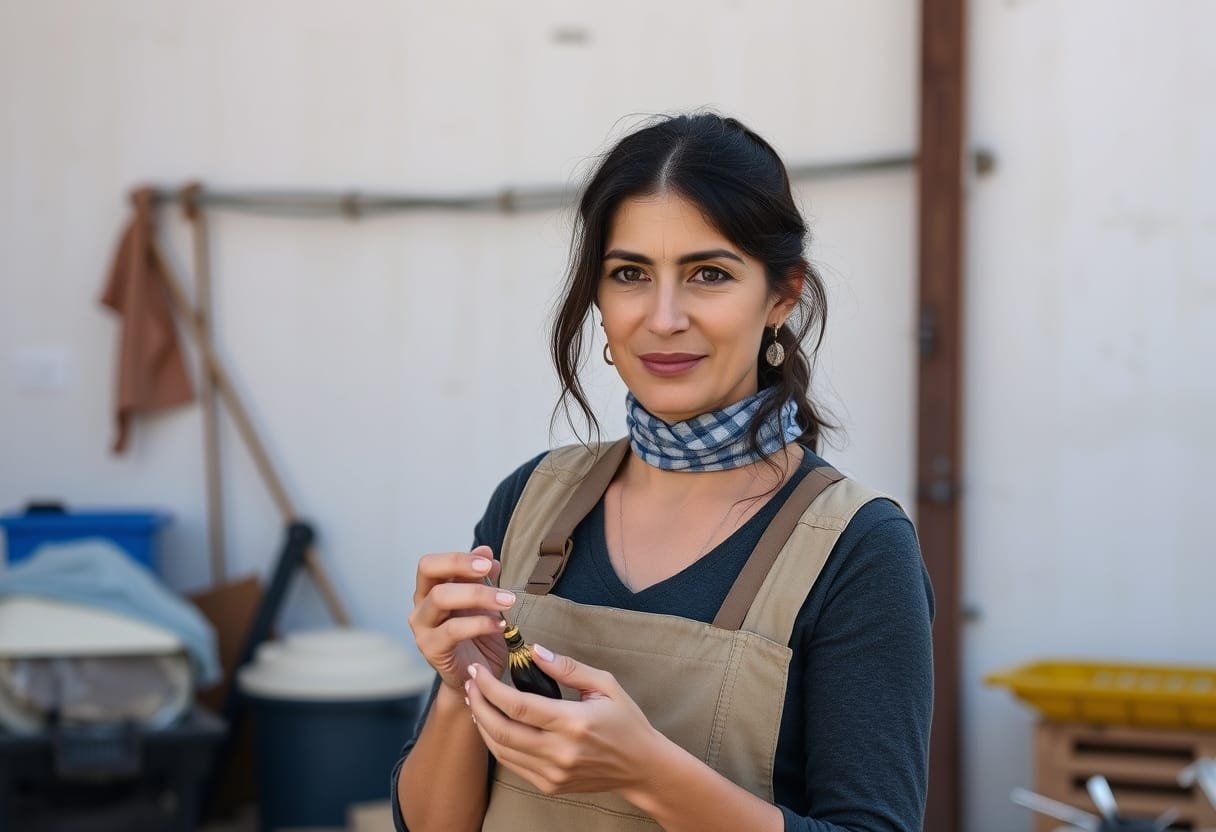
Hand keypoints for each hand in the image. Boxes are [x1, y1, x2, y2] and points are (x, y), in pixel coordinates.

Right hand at [408, 545, 512, 691]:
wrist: (477, 675)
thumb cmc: (479, 636)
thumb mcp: (484, 602)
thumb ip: (482, 578)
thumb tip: (485, 550)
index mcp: (430, 590)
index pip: (432, 563)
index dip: (458, 558)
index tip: (487, 561)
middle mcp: (421, 605)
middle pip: (429, 571)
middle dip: (463, 567)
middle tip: (491, 570)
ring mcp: (422, 628)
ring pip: (441, 598)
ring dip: (478, 594)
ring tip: (507, 600)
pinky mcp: (431, 649)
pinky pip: (452, 630)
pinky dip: (479, 624)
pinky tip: (500, 625)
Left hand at [464, 646, 663, 796]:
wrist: (641, 766)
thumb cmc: (626, 721)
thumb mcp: (604, 684)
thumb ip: (567, 668)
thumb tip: (534, 652)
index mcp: (573, 722)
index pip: (518, 705)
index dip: (491, 687)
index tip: (479, 671)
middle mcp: (559, 752)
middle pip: (501, 729)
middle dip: (479, 704)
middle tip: (471, 684)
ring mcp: (553, 773)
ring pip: (501, 750)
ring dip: (482, 724)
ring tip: (476, 701)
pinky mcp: (549, 785)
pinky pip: (512, 764)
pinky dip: (496, 743)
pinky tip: (493, 724)